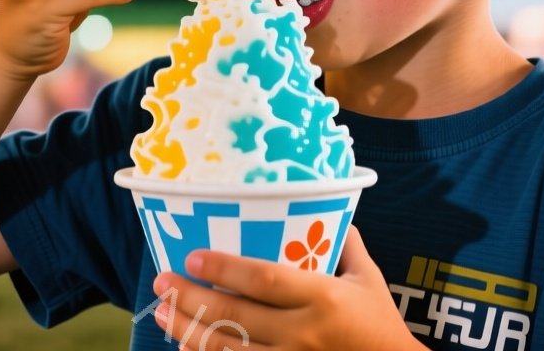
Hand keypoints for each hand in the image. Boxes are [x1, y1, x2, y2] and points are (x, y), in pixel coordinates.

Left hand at [150, 226, 419, 350]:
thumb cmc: (381, 324)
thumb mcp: (369, 278)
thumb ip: (346, 242)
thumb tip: (323, 206)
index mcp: (323, 298)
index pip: (264, 280)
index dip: (224, 269)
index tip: (192, 256)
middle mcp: (303, 333)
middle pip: (235, 316)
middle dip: (192, 298)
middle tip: (162, 281)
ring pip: (228, 350)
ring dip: (189, 331)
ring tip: (162, 313)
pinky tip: (188, 345)